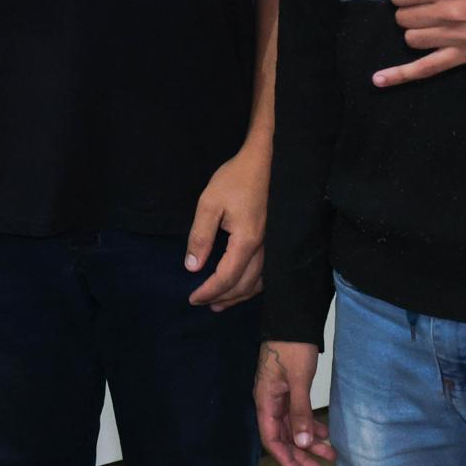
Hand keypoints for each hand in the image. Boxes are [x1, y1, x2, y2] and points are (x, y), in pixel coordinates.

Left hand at [185, 147, 266, 310]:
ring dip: (238, 295)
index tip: (192, 298)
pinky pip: (266, 273)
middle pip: (243, 285)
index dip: (208, 291)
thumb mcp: (209, 203)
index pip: (226, 278)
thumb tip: (192, 266)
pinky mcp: (274, 239)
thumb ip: (200, 236)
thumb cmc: (235, 179)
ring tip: (220, 302)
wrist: (264, 161)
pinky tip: (242, 284)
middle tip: (202, 304)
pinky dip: (252, 285)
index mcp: (246, 242)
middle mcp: (262, 248)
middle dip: (222, 298)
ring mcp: (271, 245)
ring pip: (258, 282)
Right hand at [255, 339, 332, 465]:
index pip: (273, 439)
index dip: (288, 460)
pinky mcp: (289, 389)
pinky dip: (309, 425)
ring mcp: (279, 396)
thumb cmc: (292, 348)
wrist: (293, 320)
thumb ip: (300, 411)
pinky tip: (323, 433)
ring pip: (292, 427)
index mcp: (265, 400)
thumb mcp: (298, 380)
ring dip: (309, 443)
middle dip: (302, 457)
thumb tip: (303, 444)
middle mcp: (269, 401)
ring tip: (330, 455)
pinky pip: (297, 415)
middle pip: (284, 437)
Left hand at [373, 0, 465, 87]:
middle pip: (403, 18)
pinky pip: (425, 69)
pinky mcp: (460, 57)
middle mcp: (449, 14)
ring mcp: (454, 38)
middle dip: (409, 10)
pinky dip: (399, 76)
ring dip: (415, 31)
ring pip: (411, 39)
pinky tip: (377, 80)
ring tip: (431, 22)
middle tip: (426, 5)